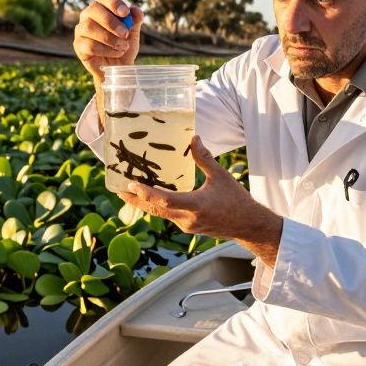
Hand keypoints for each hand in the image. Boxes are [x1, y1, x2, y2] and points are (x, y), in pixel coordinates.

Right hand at [73, 0, 143, 82]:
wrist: (119, 67)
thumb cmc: (124, 46)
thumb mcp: (134, 32)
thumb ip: (135, 19)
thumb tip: (134, 8)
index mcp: (101, 7)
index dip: (113, 3)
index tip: (125, 13)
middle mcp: (87, 16)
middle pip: (94, 10)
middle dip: (111, 22)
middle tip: (125, 33)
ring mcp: (80, 30)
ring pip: (89, 27)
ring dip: (109, 38)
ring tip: (123, 46)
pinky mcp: (78, 45)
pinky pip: (90, 45)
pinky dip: (106, 50)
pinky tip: (116, 53)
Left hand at [118, 137, 281, 247]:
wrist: (247, 225)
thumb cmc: (236, 200)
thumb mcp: (221, 176)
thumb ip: (205, 158)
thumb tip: (193, 138)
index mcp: (195, 206)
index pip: (164, 201)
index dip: (145, 193)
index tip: (130, 185)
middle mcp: (187, 219)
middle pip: (154, 210)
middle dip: (135, 200)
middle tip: (118, 190)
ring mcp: (186, 225)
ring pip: (159, 214)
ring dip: (144, 203)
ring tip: (129, 191)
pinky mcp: (187, 227)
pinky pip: (167, 215)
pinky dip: (156, 206)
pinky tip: (150, 196)